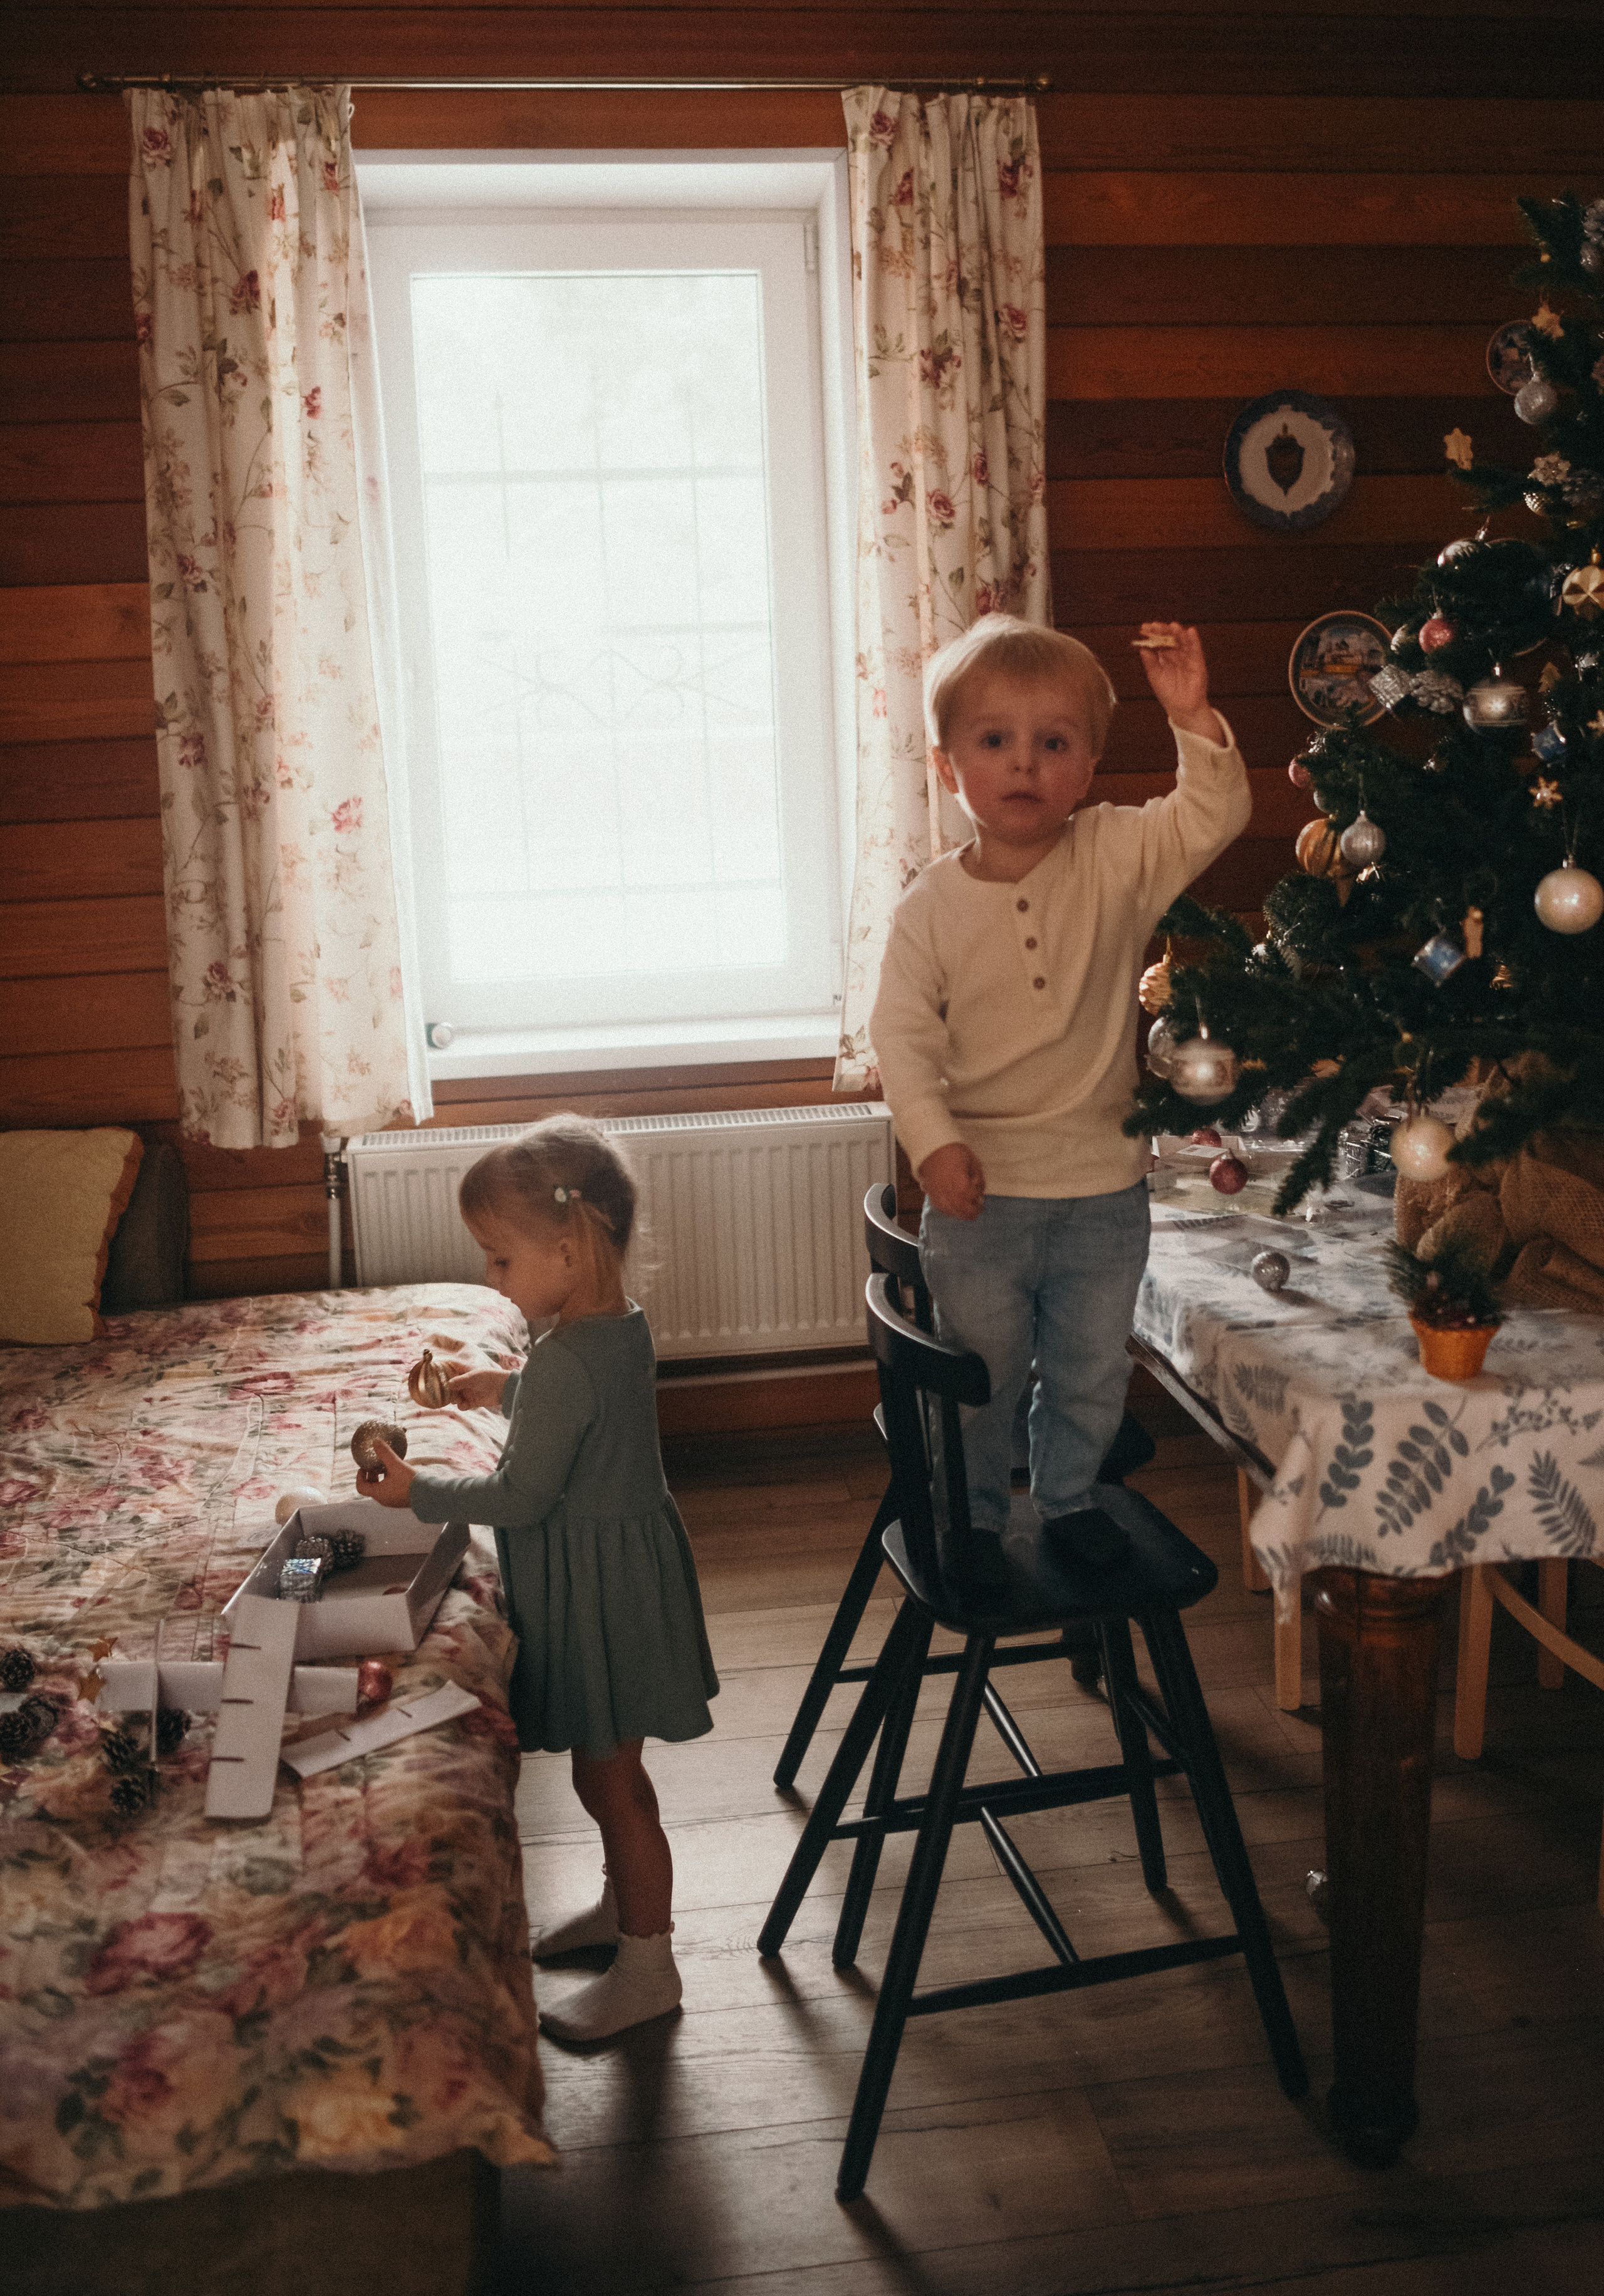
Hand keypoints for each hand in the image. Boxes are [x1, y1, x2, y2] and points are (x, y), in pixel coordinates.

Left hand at [356, 1438, 415, 1509]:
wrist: (428, 1495)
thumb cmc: (409, 1482)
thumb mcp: (396, 1465)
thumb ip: (384, 1453)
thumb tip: (375, 1441)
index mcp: (378, 1493)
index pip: (361, 1487)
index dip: (359, 1476)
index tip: (363, 1467)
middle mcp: (384, 1499)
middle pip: (371, 1488)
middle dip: (371, 1475)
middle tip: (375, 1465)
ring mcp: (393, 1501)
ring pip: (381, 1489)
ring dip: (381, 1478)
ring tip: (388, 1467)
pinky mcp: (401, 1500)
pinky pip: (391, 1491)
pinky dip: (390, 1482)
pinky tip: (399, 1473)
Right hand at [447, 1368, 510, 1410]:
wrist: (503, 1388)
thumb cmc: (488, 1377)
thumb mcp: (472, 1377)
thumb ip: (459, 1381)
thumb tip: (448, 1385)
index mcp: (463, 1370)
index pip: (450, 1367)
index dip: (442, 1369)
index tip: (434, 1373)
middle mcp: (463, 1381)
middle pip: (449, 1385)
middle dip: (446, 1390)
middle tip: (444, 1393)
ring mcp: (467, 1391)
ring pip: (454, 1396)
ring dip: (454, 1399)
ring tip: (459, 1399)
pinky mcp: (471, 1401)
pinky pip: (462, 1405)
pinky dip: (462, 1406)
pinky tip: (466, 1404)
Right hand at [919, 1141, 985, 1219]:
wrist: (933, 1148)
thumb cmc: (955, 1153)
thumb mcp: (974, 1164)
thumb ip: (979, 1181)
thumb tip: (980, 1195)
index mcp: (962, 1186)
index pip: (973, 1202)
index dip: (978, 1205)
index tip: (982, 1205)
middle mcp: (949, 1194)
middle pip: (962, 1212)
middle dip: (971, 1213)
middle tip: (976, 1210)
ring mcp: (938, 1195)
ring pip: (951, 1212)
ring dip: (960, 1213)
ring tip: (966, 1210)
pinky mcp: (931, 1194)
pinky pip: (941, 1207)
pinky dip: (949, 1210)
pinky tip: (954, 1207)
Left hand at [1136, 622, 1224, 742]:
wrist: (1181, 707)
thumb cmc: (1167, 692)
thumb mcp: (1155, 676)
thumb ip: (1150, 662)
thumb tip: (1142, 648)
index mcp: (1164, 656)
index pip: (1158, 641)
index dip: (1152, 634)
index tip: (1144, 627)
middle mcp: (1176, 654)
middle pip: (1170, 638)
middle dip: (1163, 631)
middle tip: (1156, 625)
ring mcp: (1187, 656)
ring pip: (1183, 641)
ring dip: (1178, 633)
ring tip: (1172, 626)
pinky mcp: (1197, 662)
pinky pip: (1196, 649)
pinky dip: (1194, 640)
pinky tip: (1190, 632)